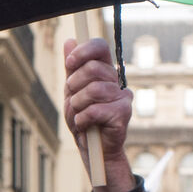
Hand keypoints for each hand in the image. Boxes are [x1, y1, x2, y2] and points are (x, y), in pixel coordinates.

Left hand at [64, 37, 136, 191]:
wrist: (93, 150)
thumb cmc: (84, 121)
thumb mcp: (73, 92)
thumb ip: (72, 68)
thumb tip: (69, 41)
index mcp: (104, 72)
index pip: (100, 46)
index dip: (83, 51)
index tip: (69, 63)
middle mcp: (116, 81)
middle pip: (93, 68)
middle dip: (74, 84)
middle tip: (72, 98)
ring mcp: (122, 97)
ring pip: (94, 90)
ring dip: (78, 104)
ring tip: (79, 115)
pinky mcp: (123, 114)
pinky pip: (96, 110)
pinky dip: (83, 119)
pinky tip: (84, 125)